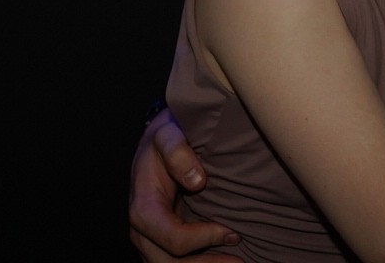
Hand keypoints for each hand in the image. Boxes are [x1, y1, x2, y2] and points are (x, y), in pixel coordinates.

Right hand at [128, 107, 237, 260]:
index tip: (232, 232)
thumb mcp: (168, 133)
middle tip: (241, 261)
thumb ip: (178, 151)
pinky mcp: (160, 242)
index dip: (205, 239)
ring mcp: (149, 240)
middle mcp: (142, 230)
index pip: (174, 239)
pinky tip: (223, 258)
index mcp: (143, 208)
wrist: (157, 143)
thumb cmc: (165, 137)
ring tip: (237, 262)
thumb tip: (198, 180)